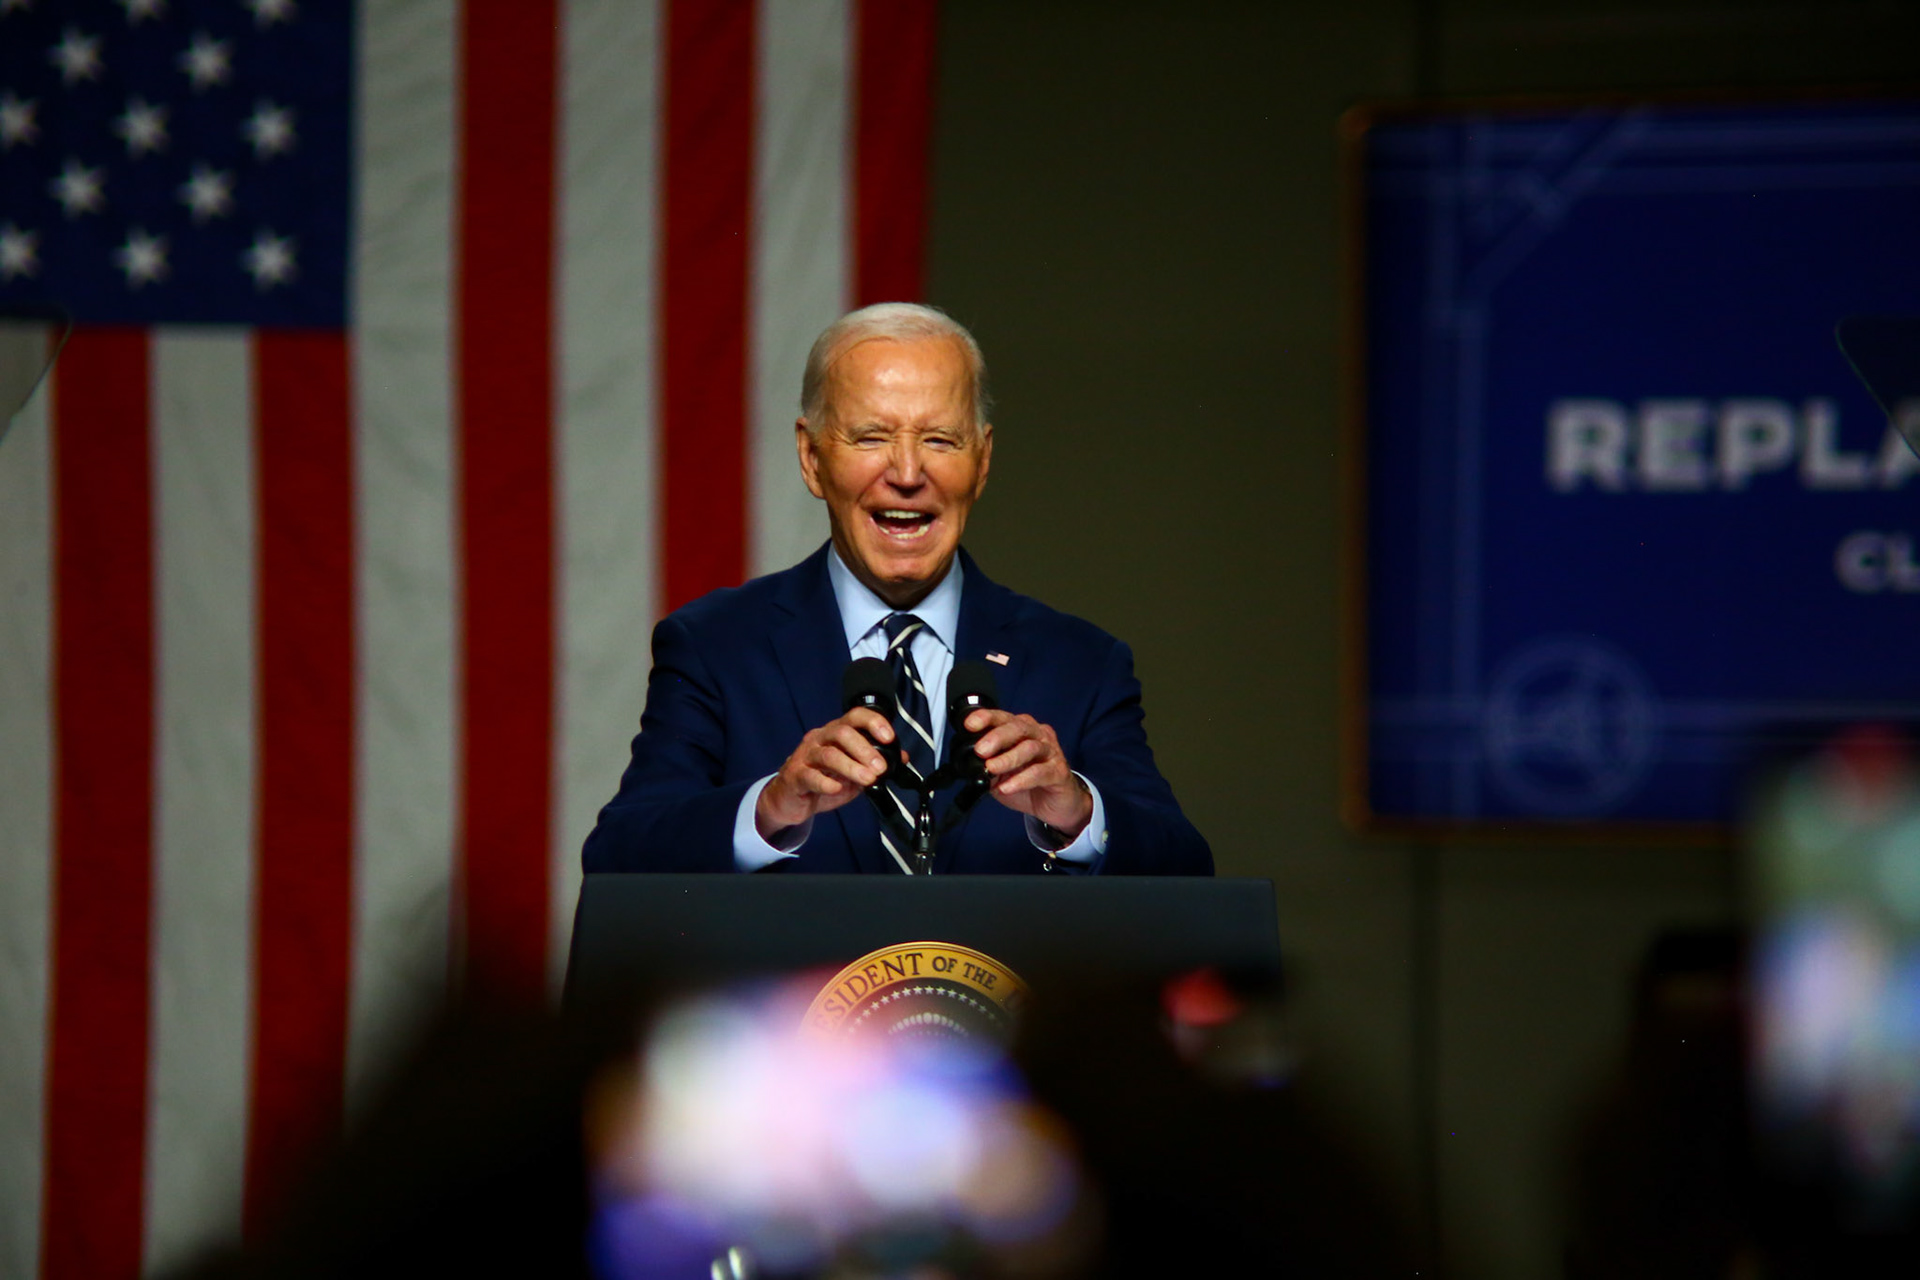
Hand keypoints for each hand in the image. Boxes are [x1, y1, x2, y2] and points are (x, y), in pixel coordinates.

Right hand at [756, 708, 895, 837]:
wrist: (790, 799)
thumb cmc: (822, 780)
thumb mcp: (853, 772)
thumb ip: (874, 763)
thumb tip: (903, 757)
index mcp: (836, 733)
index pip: (855, 716)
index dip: (873, 722)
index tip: (889, 737)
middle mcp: (820, 739)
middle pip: (842, 733)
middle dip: (864, 749)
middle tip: (880, 767)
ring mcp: (805, 756)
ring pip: (828, 754)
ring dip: (851, 766)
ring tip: (868, 779)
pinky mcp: (795, 776)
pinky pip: (810, 776)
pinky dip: (826, 782)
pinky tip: (837, 788)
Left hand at [962, 709, 1091, 835]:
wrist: (1055, 804)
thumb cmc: (1028, 783)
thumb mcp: (1001, 775)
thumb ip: (987, 767)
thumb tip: (969, 766)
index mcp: (1021, 730)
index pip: (1003, 717)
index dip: (986, 718)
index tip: (969, 725)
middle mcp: (1037, 735)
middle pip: (1018, 728)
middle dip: (997, 737)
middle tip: (980, 750)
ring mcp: (1050, 752)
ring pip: (1030, 748)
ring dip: (1008, 758)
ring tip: (991, 769)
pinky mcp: (1059, 771)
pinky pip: (1040, 772)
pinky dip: (1021, 779)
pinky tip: (1008, 787)